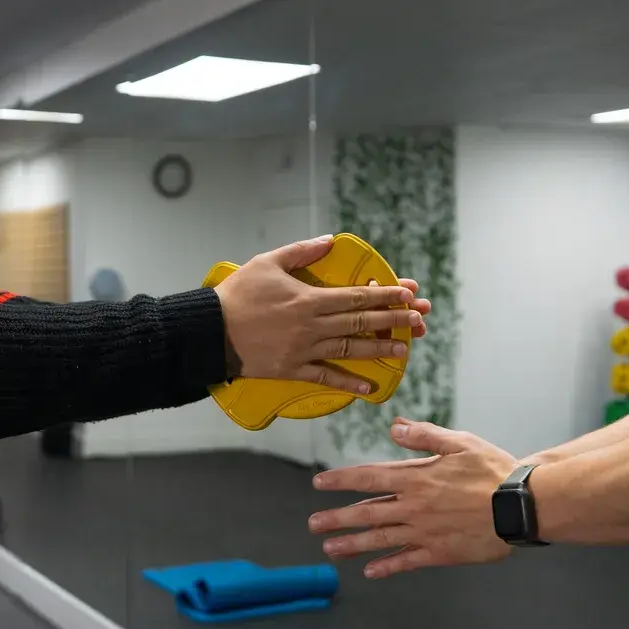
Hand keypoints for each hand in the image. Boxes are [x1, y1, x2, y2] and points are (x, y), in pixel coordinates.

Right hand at [215, 236, 430, 395]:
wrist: (210, 332)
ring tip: (405, 351)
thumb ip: (302, 252)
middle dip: (394, 321)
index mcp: (310, 299)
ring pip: (350, 349)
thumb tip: (330, 240)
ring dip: (380, 350)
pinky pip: (326, 378)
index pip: (357, 297)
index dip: (385, 296)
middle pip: (362, 323)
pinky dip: (349, 384)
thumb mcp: (268, 262)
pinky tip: (369, 388)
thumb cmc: (238, 294)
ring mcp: (305, 350)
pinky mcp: (293, 370)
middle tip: (418, 320)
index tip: (407, 294)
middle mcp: (313, 326)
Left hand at [307, 420, 518, 577]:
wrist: (520, 507)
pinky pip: (407, 560)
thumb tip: (394, 427)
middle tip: (313, 524)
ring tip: (329, 549)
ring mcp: (425, 532)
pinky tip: (370, 571)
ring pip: (381, 538)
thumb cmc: (493, 471)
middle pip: (367, 512)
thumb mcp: (461, 443)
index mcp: (417, 477)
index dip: (341, 480)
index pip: (369, 477)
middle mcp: (415, 506)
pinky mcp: (440, 553)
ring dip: (353, 544)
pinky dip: (388, 566)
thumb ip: (425, 436)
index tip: (319, 484)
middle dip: (337, 518)